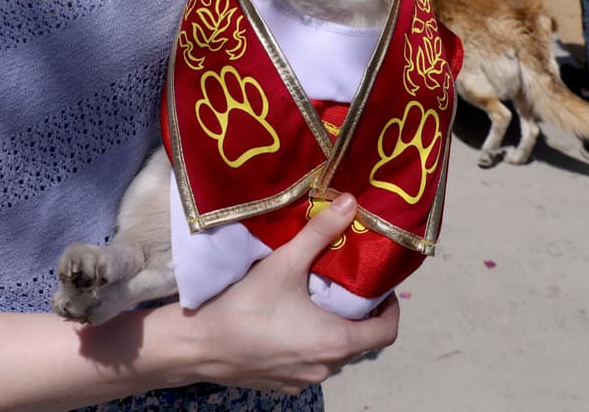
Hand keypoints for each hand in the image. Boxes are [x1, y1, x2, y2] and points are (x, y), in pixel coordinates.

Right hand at [188, 193, 399, 392]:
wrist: (198, 346)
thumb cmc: (246, 305)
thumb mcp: (285, 262)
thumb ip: (320, 232)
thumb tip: (351, 203)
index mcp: (336, 341)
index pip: (386, 332)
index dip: (390, 308)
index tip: (379, 287)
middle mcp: (326, 367)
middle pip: (359, 341)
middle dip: (358, 314)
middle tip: (345, 283)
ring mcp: (304, 380)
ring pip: (333, 354)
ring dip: (332, 329)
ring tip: (316, 299)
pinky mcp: (282, 386)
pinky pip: (308, 364)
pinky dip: (309, 344)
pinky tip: (288, 322)